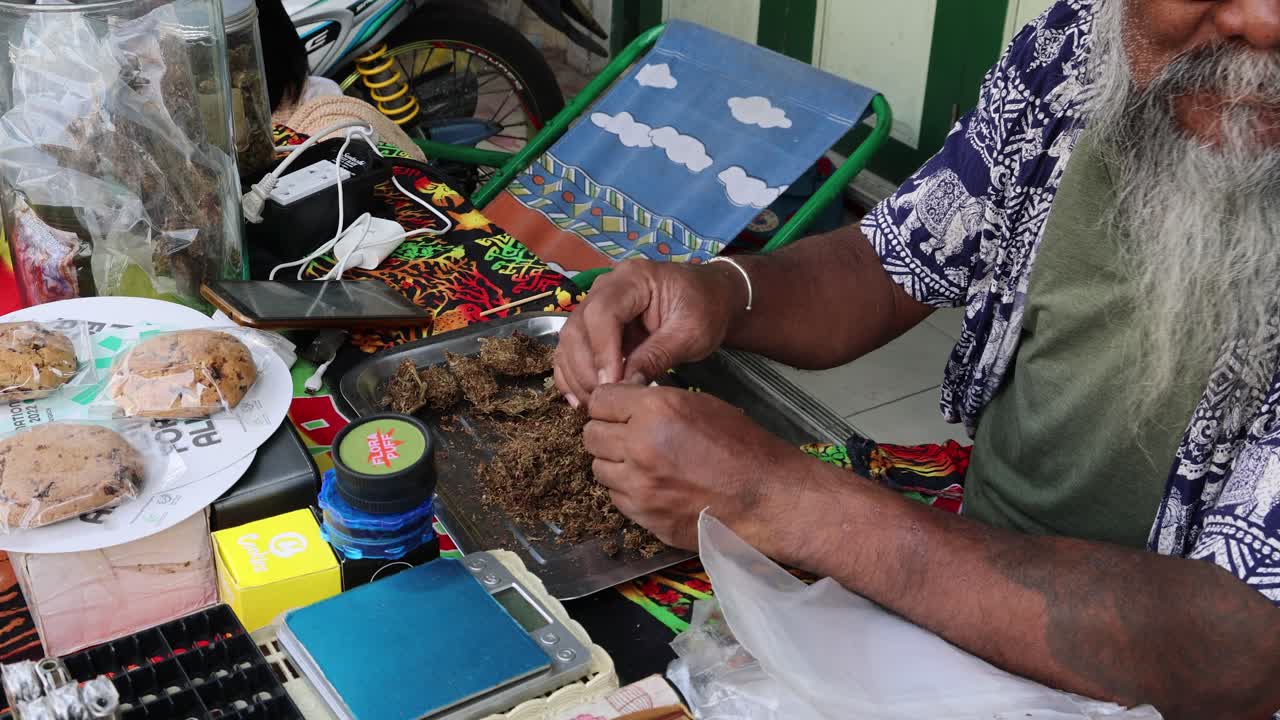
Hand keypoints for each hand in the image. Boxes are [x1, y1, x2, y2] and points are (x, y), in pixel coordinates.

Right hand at [554, 259, 744, 408]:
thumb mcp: (690, 334)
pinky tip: (578, 400)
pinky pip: (571, 348)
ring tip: (593, 404)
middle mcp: (606, 286)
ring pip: (569, 339)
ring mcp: (595, 303)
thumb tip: (625, 387)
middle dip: (586, 368)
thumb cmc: (706, 310)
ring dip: (575, 375)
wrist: (710, 298)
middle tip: (603, 400)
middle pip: (578, 326)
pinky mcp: (593, 324)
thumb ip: (657, 356)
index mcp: (634, 278)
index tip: (613, 384)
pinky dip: (570, 374)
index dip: (602, 351)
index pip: (603, 312)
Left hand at [582, 383, 799, 550]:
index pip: (599, 401)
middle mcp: (639, 447)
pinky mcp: (644, 517)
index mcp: (655, 412)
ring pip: (598, 468)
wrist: (766, 497)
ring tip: (641, 461)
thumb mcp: (699, 404)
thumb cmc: (741, 447)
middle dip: (606, 432)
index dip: (608, 404)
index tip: (617, 409)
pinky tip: (653, 484)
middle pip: (591, 435)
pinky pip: (616, 497)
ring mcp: (639, 487)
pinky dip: (627, 490)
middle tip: (626, 434)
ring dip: (614, 463)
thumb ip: (655, 401)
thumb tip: (624, 399)